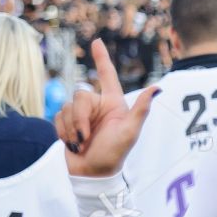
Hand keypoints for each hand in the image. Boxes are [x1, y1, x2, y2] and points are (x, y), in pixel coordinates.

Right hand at [53, 39, 157, 176]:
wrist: (93, 174)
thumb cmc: (115, 154)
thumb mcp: (130, 132)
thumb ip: (141, 109)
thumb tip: (158, 88)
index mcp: (114, 104)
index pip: (107, 76)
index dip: (102, 58)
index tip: (96, 41)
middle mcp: (97, 106)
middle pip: (80, 96)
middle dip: (79, 119)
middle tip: (86, 138)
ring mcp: (82, 115)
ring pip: (66, 107)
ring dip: (71, 128)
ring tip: (81, 144)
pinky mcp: (67, 124)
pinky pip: (58, 118)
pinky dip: (63, 132)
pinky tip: (72, 145)